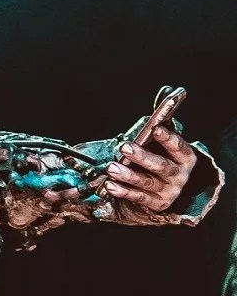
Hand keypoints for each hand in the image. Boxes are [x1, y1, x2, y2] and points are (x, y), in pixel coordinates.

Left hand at [101, 87, 197, 216]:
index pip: (179, 147)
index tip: (156, 128)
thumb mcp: (163, 143)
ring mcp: (169, 190)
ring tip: (111, 167)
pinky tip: (110, 185)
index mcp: (185, 157)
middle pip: (161, 166)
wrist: (166, 190)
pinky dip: (123, 191)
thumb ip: (161, 124)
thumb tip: (165, 92)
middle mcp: (180, 175)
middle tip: (124, 146)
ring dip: (128, 175)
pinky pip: (138, 197)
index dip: (168, 138)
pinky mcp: (156, 203)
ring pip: (147, 182)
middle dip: (142, 156)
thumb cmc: (161, 158)